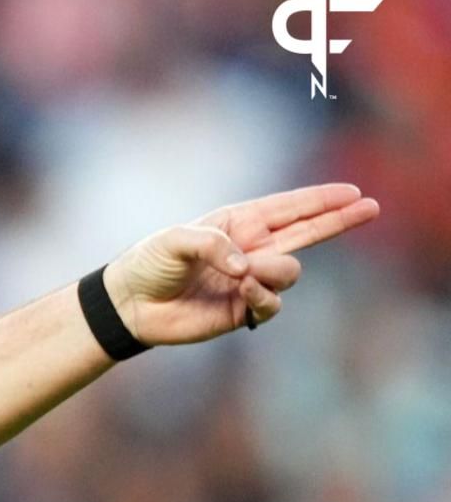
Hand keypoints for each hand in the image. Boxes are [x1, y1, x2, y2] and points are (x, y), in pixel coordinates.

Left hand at [102, 183, 379, 344]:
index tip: (352, 192)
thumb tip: (248, 267)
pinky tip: (244, 290)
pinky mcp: (245, 309)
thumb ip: (214, 245)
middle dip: (339, 219)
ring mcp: (251, 279)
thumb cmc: (150, 263)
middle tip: (371, 207)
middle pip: (308, 232)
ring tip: (242, 274)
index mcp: (238, 223)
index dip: (321, 200)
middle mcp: (251, 248)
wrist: (131, 304)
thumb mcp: (176, 240)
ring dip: (273, 270)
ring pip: (291, 271)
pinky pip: (273, 302)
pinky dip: (263, 295)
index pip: (289, 208)